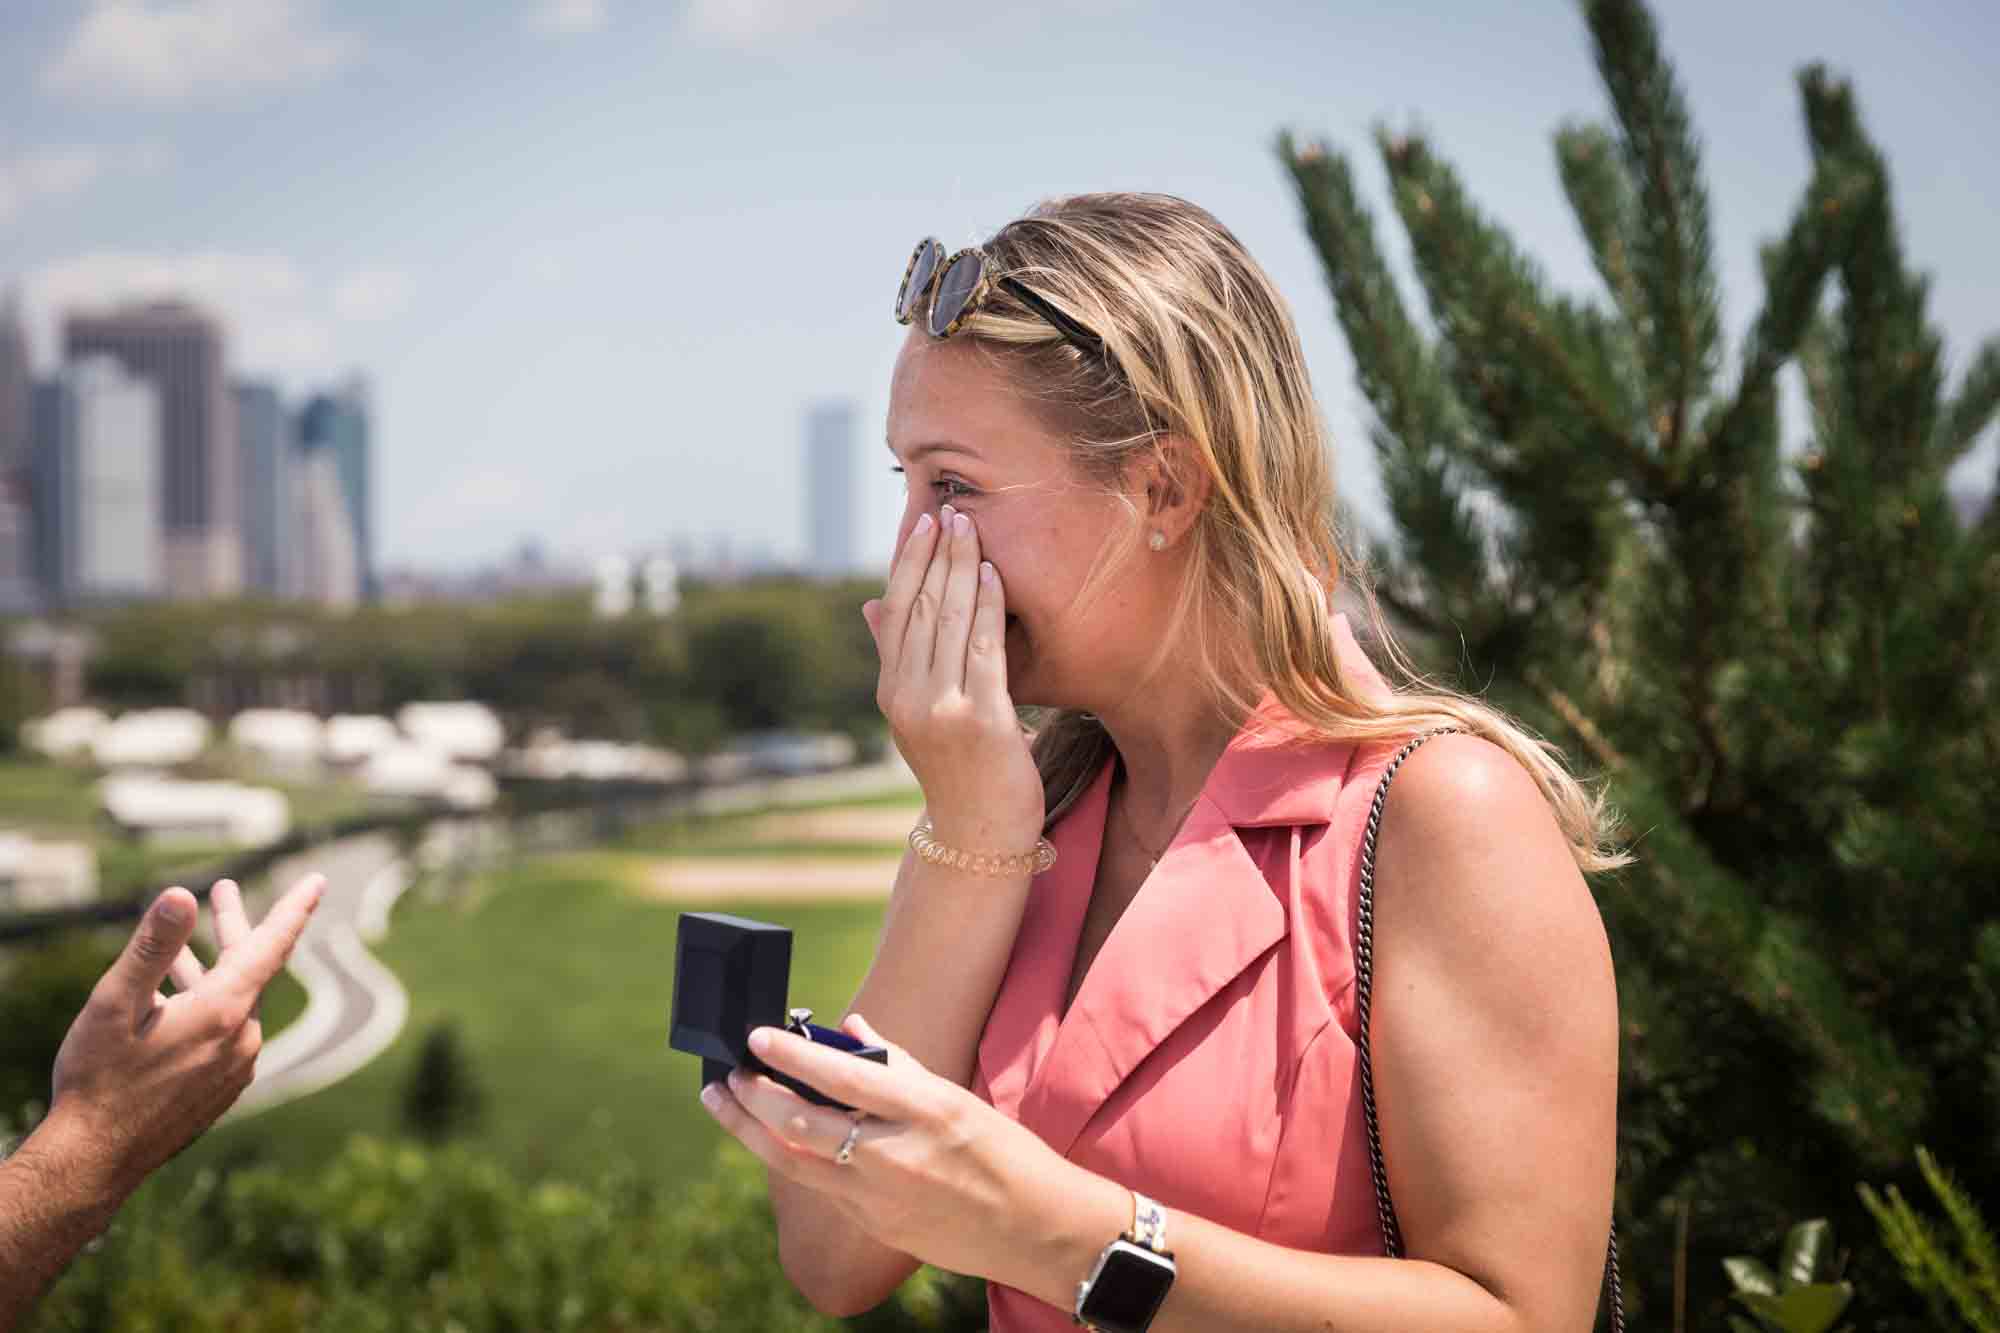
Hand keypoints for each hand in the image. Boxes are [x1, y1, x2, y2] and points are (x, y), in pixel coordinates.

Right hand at [47, 874, 323, 1190]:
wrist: (93, 1161)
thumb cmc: (99, 1080)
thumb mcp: (115, 1004)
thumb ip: (152, 947)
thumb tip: (181, 894)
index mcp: (223, 1012)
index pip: (272, 945)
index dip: (295, 908)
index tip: (318, 881)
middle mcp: (241, 1039)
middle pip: (249, 969)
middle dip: (235, 927)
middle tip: (223, 889)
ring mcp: (235, 1067)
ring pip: (232, 1002)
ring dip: (210, 969)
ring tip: (183, 947)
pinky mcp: (222, 1088)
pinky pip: (223, 1033)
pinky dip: (204, 1007)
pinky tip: (171, 1001)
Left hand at [701, 1013, 1103, 1287]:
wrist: (1035, 1229)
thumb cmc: (1003, 1152)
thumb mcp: (956, 1098)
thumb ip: (898, 1063)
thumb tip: (850, 1029)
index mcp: (925, 1111)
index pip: (843, 1077)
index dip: (792, 1055)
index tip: (756, 1036)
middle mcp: (896, 1155)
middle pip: (802, 1123)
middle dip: (754, 1094)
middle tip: (728, 1072)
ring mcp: (880, 1198)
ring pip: (794, 1161)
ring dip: (749, 1129)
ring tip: (723, 1101)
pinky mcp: (875, 1226)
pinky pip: (820, 1186)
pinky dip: (789, 1157)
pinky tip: (768, 1138)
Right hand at [864, 505, 1043, 851]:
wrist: (979, 837)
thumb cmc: (960, 770)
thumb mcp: (918, 714)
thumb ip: (900, 659)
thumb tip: (870, 606)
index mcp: (891, 692)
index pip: (894, 613)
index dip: (908, 563)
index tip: (922, 524)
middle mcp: (907, 698)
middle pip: (918, 609)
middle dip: (936, 555)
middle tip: (952, 511)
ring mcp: (941, 709)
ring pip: (947, 620)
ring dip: (960, 568)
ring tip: (973, 529)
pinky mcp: (979, 719)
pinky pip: (983, 647)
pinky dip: (987, 606)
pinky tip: (993, 575)